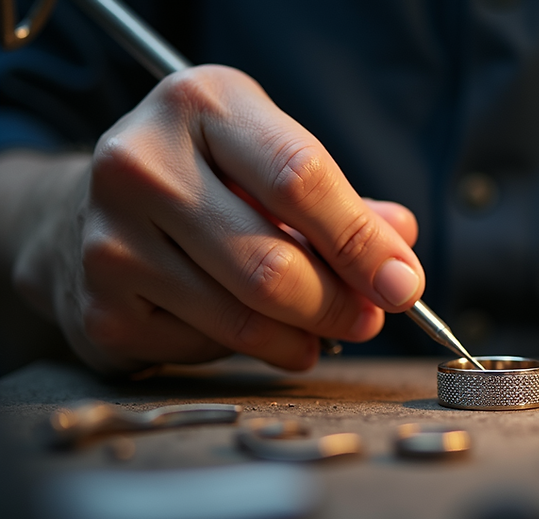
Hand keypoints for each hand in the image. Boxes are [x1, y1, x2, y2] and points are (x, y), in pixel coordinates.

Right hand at [11, 65, 424, 373]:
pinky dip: (248, 348)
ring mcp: (111, 237)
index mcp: (202, 104)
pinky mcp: (101, 306)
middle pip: (272, 263)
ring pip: (243, 317)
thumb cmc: (207, 179)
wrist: (90, 208)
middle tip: (369, 319)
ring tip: (320, 330)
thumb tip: (400, 252)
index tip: (403, 284)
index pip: (300, 178)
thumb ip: (341, 204)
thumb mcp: (270, 161)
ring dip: (302, 336)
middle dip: (338, 304)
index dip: (361, 242)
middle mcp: (143, 163)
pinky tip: (250, 328)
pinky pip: (207, 347)